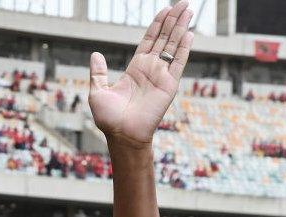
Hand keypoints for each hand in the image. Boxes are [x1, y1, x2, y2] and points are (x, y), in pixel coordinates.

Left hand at [88, 1, 192, 147]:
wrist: (122, 135)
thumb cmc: (109, 119)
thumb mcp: (97, 92)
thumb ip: (98, 73)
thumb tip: (95, 54)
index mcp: (135, 69)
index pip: (149, 41)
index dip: (157, 25)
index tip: (164, 10)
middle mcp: (150, 70)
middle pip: (164, 39)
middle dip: (172, 20)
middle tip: (182, 3)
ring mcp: (161, 76)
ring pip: (173, 46)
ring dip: (180, 28)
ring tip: (187, 10)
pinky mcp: (168, 85)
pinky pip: (178, 63)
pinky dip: (184, 48)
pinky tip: (190, 33)